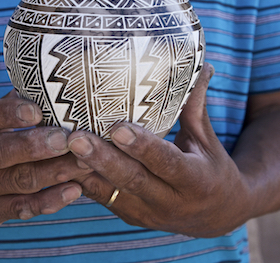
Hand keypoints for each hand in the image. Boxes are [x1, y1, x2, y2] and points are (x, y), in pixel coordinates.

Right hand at [0, 92, 90, 228]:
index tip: (38, 110)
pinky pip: (21, 209)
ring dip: (55, 171)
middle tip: (69, 138)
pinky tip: (74, 188)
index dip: (8, 113)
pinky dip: (50, 200)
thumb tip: (46, 85)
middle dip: (36, 146)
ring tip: (86, 161)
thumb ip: (4, 107)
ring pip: (17, 181)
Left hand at [67, 65, 252, 237]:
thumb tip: (202, 63)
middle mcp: (170, 202)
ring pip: (110, 193)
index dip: (142, 147)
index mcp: (195, 180)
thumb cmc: (212, 169)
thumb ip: (196, 105)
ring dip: (84, 170)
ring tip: (61, 147)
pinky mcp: (130, 216)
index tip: (118, 128)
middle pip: (132, 181)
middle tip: (75, 137)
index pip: (167, 162)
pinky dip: (82, 180)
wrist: (218, 216)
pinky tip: (61, 162)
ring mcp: (147, 213)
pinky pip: (102, 198)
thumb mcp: (207, 140)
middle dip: (102, 159)